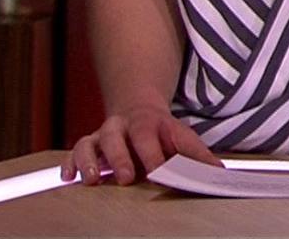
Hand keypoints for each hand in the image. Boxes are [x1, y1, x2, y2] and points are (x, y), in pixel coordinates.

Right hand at [59, 101, 221, 185]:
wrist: (138, 108)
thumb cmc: (161, 131)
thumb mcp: (182, 138)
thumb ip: (198, 155)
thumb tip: (219, 171)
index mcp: (147, 124)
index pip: (148, 137)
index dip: (152, 154)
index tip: (158, 171)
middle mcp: (121, 127)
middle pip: (115, 137)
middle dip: (120, 158)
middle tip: (126, 177)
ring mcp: (102, 136)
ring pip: (88, 143)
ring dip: (89, 161)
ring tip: (93, 179)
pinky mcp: (88, 146)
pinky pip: (74, 152)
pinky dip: (70, 164)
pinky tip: (70, 176)